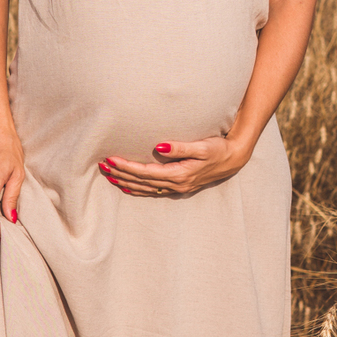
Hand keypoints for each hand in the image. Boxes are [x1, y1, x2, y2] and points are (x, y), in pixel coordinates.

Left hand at [97, 135, 249, 198]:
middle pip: (141, 181)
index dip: (127, 166)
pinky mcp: (178, 186)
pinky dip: (137, 189)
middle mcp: (176, 184)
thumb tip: (159, 147)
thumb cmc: (218, 149)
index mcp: (179, 174)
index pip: (146, 172)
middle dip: (121, 174)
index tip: (111, 159)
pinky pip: (152, 190)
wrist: (234, 159)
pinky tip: (126, 186)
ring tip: (108, 176)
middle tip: (102, 166)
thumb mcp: (202, 146)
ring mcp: (177, 188)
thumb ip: (180, 147)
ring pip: (145, 188)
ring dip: (125, 182)